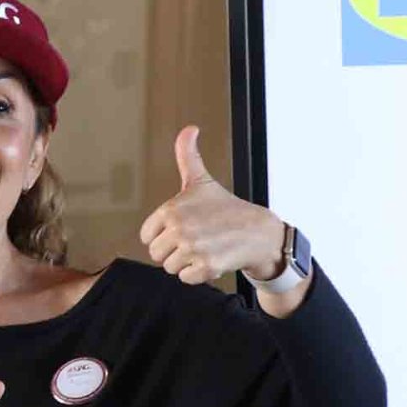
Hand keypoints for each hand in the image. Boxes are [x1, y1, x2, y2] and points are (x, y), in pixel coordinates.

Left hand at [138, 126, 284, 284]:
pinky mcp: (206, 268)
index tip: (183, 227)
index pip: (147, 236)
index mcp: (170, 210)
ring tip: (204, 248)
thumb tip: (189, 128)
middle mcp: (180, 229)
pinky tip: (212, 259)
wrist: (259, 232)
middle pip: (157, 254)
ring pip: (170, 267)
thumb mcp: (202, 180)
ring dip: (186, 262)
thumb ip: (188, 155)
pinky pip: (185, 278)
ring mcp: (193, 249)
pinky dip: (198, 274)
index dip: (164, 234)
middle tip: (196, 239)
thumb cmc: (226, 208)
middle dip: (174, 250)